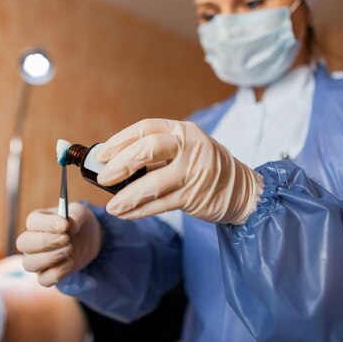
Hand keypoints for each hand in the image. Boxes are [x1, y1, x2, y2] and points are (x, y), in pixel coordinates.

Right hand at [17, 202, 102, 286]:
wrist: (88, 239)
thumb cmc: (78, 222)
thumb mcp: (81, 213)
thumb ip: (76, 214)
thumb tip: (69, 226)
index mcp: (37, 221)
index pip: (32, 222)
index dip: (48, 224)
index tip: (65, 225)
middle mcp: (31, 240)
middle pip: (23, 244)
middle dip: (46, 242)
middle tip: (66, 239)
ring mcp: (36, 259)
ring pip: (29, 264)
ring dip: (51, 257)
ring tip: (69, 249)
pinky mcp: (45, 275)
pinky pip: (43, 280)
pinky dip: (57, 273)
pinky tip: (70, 262)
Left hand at [96, 119, 262, 223]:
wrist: (241, 189)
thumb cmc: (203, 167)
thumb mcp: (184, 149)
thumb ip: (156, 153)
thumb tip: (113, 162)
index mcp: (183, 131)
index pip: (146, 128)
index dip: (120, 140)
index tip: (101, 154)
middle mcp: (190, 147)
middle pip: (149, 149)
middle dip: (122, 163)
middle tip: (103, 177)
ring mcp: (194, 172)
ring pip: (153, 183)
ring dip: (128, 196)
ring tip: (112, 206)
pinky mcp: (195, 197)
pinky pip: (161, 204)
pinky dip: (140, 210)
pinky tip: (126, 213)